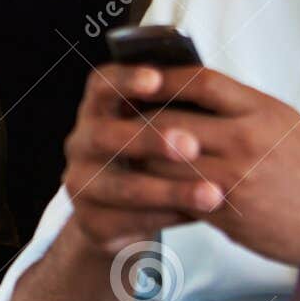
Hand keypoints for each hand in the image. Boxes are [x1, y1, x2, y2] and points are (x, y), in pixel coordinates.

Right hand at [61, 63, 224, 253]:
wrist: (125, 212)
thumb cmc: (154, 155)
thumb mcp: (159, 125)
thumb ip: (177, 110)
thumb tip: (218, 93)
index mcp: (99, 109)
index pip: (103, 84)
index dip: (126, 80)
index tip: (156, 79)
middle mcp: (82, 142)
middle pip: (106, 135)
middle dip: (149, 139)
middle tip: (192, 145)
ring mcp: (81, 183)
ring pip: (121, 186)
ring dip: (169, 190)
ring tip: (214, 194)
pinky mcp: (91, 221)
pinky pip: (128, 221)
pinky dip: (167, 217)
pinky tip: (200, 215)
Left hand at [124, 66, 299, 272]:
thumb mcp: (283, 125)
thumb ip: (241, 109)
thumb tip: (192, 90)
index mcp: (262, 109)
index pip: (201, 80)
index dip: (162, 77)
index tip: (135, 78)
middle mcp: (249, 137)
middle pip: (172, 119)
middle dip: (137, 121)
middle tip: (110, 120)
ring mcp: (237, 174)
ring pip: (164, 159)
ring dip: (137, 157)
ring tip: (116, 154)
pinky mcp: (228, 210)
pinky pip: (175, 195)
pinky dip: (154, 190)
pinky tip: (139, 188)